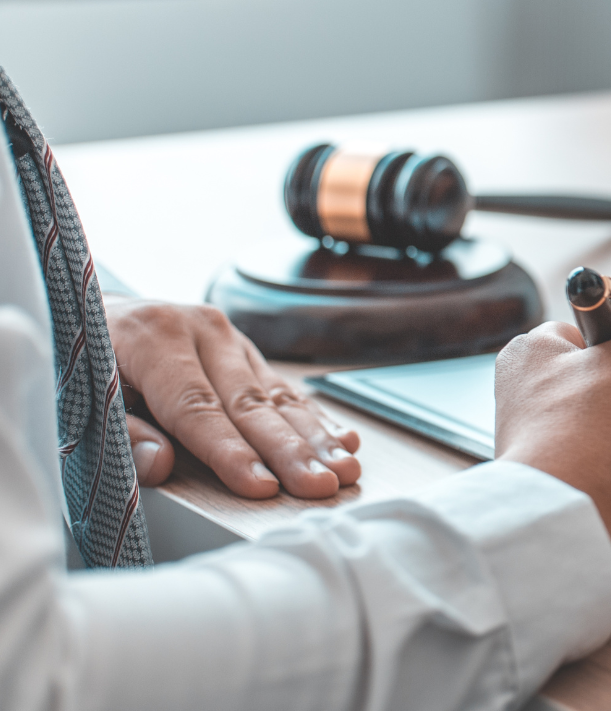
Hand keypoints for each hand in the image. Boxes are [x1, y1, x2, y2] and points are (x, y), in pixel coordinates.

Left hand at [106, 298, 361, 498]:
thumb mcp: (82, 397)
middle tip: (321, 485)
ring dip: (314, 437)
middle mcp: (201, 329)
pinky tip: (342, 437)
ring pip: (276, 393)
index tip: (262, 488)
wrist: (87, 308)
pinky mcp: (243, 348)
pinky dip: (313, 416)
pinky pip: (281, 385)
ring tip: (343, 470)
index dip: (231, 452)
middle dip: (289, 450)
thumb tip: (160, 465)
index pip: (198, 407)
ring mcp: (228, 336)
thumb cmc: (81, 364)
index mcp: (154, 336)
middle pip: (250, 401)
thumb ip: (120, 432)